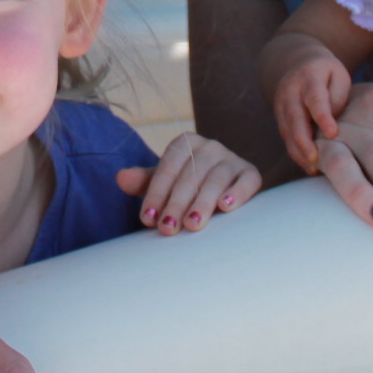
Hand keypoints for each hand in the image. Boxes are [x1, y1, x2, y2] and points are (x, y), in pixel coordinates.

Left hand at [117, 133, 262, 233]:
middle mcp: (210, 147)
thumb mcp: (164, 183)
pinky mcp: (251, 173)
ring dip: (202, 204)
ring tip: (192, 225)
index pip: (168, 168)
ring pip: (216, 180)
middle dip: (176, 204)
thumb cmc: (186, 187)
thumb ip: (144, 181)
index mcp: (185, 143)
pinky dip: (237, 193)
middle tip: (168, 228)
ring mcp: (232, 159)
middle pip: (190, 176)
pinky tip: (226, 207)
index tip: (148, 219)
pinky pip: (247, 181)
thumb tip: (121, 178)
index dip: (156, 194)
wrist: (220, 190)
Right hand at [272, 53, 352, 172]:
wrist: (296, 63)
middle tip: (316, 159)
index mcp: (309, 78)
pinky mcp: (279, 119)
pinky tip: (309, 166)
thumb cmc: (326, 73)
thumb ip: (338, 97)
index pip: (315, 99)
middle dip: (304, 141)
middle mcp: (290, 92)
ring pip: (287, 132)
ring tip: (314, 168)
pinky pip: (286, 138)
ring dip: (299, 151)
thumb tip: (332, 126)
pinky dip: (296, 153)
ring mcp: (281, 106)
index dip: (323, 117)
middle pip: (295, 118)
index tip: (333, 133)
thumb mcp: (338, 75)